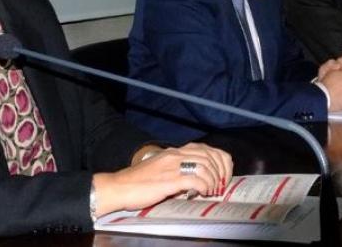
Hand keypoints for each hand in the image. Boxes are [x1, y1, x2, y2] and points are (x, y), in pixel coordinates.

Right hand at [93, 142, 232, 215]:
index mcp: (174, 151)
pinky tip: (202, 193)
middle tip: (220, 185)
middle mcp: (175, 155)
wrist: (119, 186)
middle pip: (210, 156)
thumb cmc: (139, 181)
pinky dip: (204, 187)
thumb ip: (178, 168)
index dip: (220, 161)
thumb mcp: (161, 168)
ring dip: (214, 181)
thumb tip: (196, 178)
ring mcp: (172, 166)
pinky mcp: (169, 180)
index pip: (206, 149)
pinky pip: (195, 180)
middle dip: (221, 172)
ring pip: (205, 166)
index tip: (222, 175)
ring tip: (212, 191)